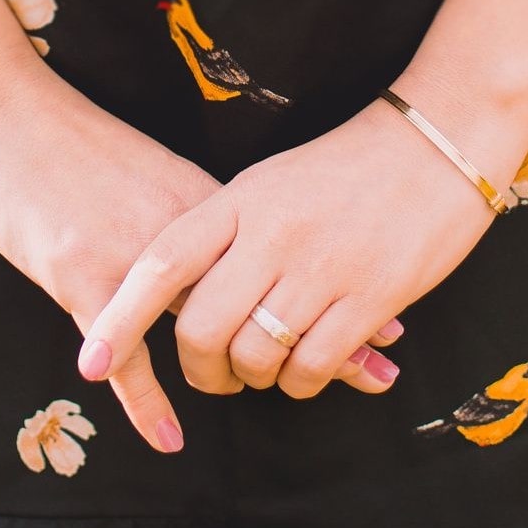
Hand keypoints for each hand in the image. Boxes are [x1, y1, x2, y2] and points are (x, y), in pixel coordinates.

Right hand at [0, 69, 405, 450]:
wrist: (4, 113)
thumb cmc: (74, 146)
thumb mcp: (154, 174)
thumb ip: (202, 218)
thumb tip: (255, 251)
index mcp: (204, 205)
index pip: (286, 260)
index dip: (337, 292)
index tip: (392, 320)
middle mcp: (184, 232)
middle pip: (266, 295)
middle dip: (327, 334)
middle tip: (381, 369)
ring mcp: (135, 257)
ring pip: (209, 325)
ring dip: (260, 365)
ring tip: (306, 395)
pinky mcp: (84, 277)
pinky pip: (125, 355)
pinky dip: (147, 400)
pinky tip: (171, 438)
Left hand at [78, 94, 524, 399]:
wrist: (437, 143)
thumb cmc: (346, 166)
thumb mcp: (269, 184)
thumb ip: (224, 233)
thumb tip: (183, 295)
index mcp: (239, 200)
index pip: (161, 266)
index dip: (120, 318)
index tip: (90, 361)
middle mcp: (272, 235)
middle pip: (203, 329)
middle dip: (199, 371)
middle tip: (212, 378)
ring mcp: (322, 268)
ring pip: (257, 356)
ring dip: (253, 379)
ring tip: (263, 372)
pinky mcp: (371, 298)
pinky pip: (313, 367)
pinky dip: (301, 383)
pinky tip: (307, 372)